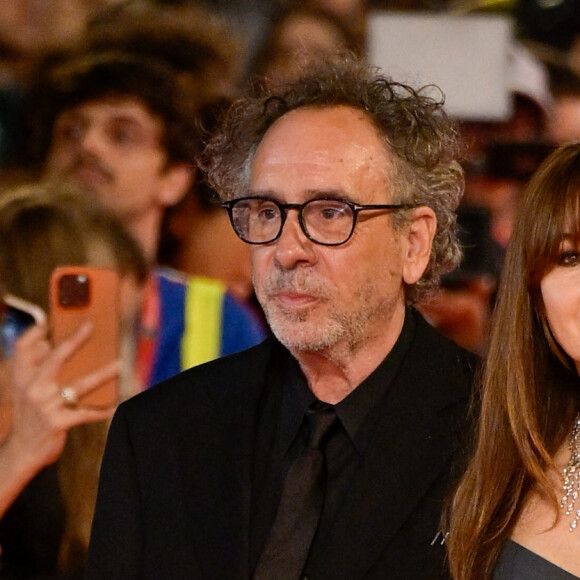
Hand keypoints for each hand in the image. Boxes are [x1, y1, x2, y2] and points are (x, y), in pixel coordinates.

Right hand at [0, 323, 117, 515]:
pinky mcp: (58, 423)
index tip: (46, 324)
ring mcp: (46, 406)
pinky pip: (87, 413)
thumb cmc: (28, 415)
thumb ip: (33, 365)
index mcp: (21, 378)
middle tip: (89, 328)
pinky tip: (118, 405)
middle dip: (73, 342)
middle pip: (55, 359)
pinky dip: (103, 410)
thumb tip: (45, 342)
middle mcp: (32, 389)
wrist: (20, 451)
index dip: (33, 334)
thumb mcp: (23, 390)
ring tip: (121, 365)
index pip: (21, 348)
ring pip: (80, 385)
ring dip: (103, 374)